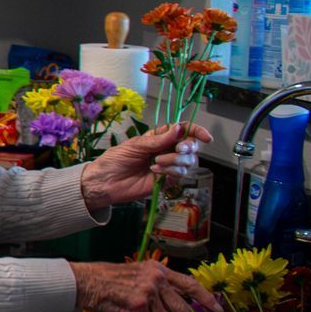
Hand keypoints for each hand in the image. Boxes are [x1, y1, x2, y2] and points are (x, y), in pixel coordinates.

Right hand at [71, 260, 220, 311]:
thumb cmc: (103, 281)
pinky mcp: (137, 304)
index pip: (189, 283)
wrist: (82, 281)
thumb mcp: (134, 277)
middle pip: (182, 309)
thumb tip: (169, 310)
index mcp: (157, 270)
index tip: (217, 310)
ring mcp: (147, 290)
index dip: (205, 298)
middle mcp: (156, 278)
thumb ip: (154, 288)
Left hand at [80, 122, 210, 210]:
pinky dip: (171, 171)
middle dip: (188, 147)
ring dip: (175, 161)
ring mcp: (168, 166)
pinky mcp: (167, 180)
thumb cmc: (114, 161)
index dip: (197, 132)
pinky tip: (156, 171)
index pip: (184, 131)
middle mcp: (166, 151)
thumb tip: (179, 129)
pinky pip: (180, 174)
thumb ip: (159, 139)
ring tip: (156, 163)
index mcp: (159, 138)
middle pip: (191, 146)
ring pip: (188, 161)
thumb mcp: (135, 145)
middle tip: (177, 150)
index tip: (205, 137)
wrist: (105, 182)